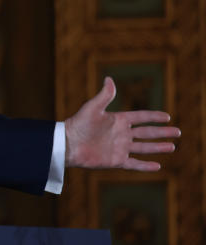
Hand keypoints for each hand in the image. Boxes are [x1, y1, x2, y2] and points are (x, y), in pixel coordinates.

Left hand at [65, 77, 179, 170]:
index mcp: (117, 120)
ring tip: (172, 147)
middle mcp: (121, 134)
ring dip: (158, 147)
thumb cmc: (78, 124)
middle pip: (146, 133)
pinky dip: (145, 166)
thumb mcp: (93, 107)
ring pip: (144, 148)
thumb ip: (104, 95)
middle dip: (162, 133)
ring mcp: (119, 148)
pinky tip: (158, 165)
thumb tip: (109, 78)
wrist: (68, 144)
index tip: (167, 117)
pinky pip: (134, 164)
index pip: (140, 117)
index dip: (153, 117)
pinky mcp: (116, 161)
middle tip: (178, 132)